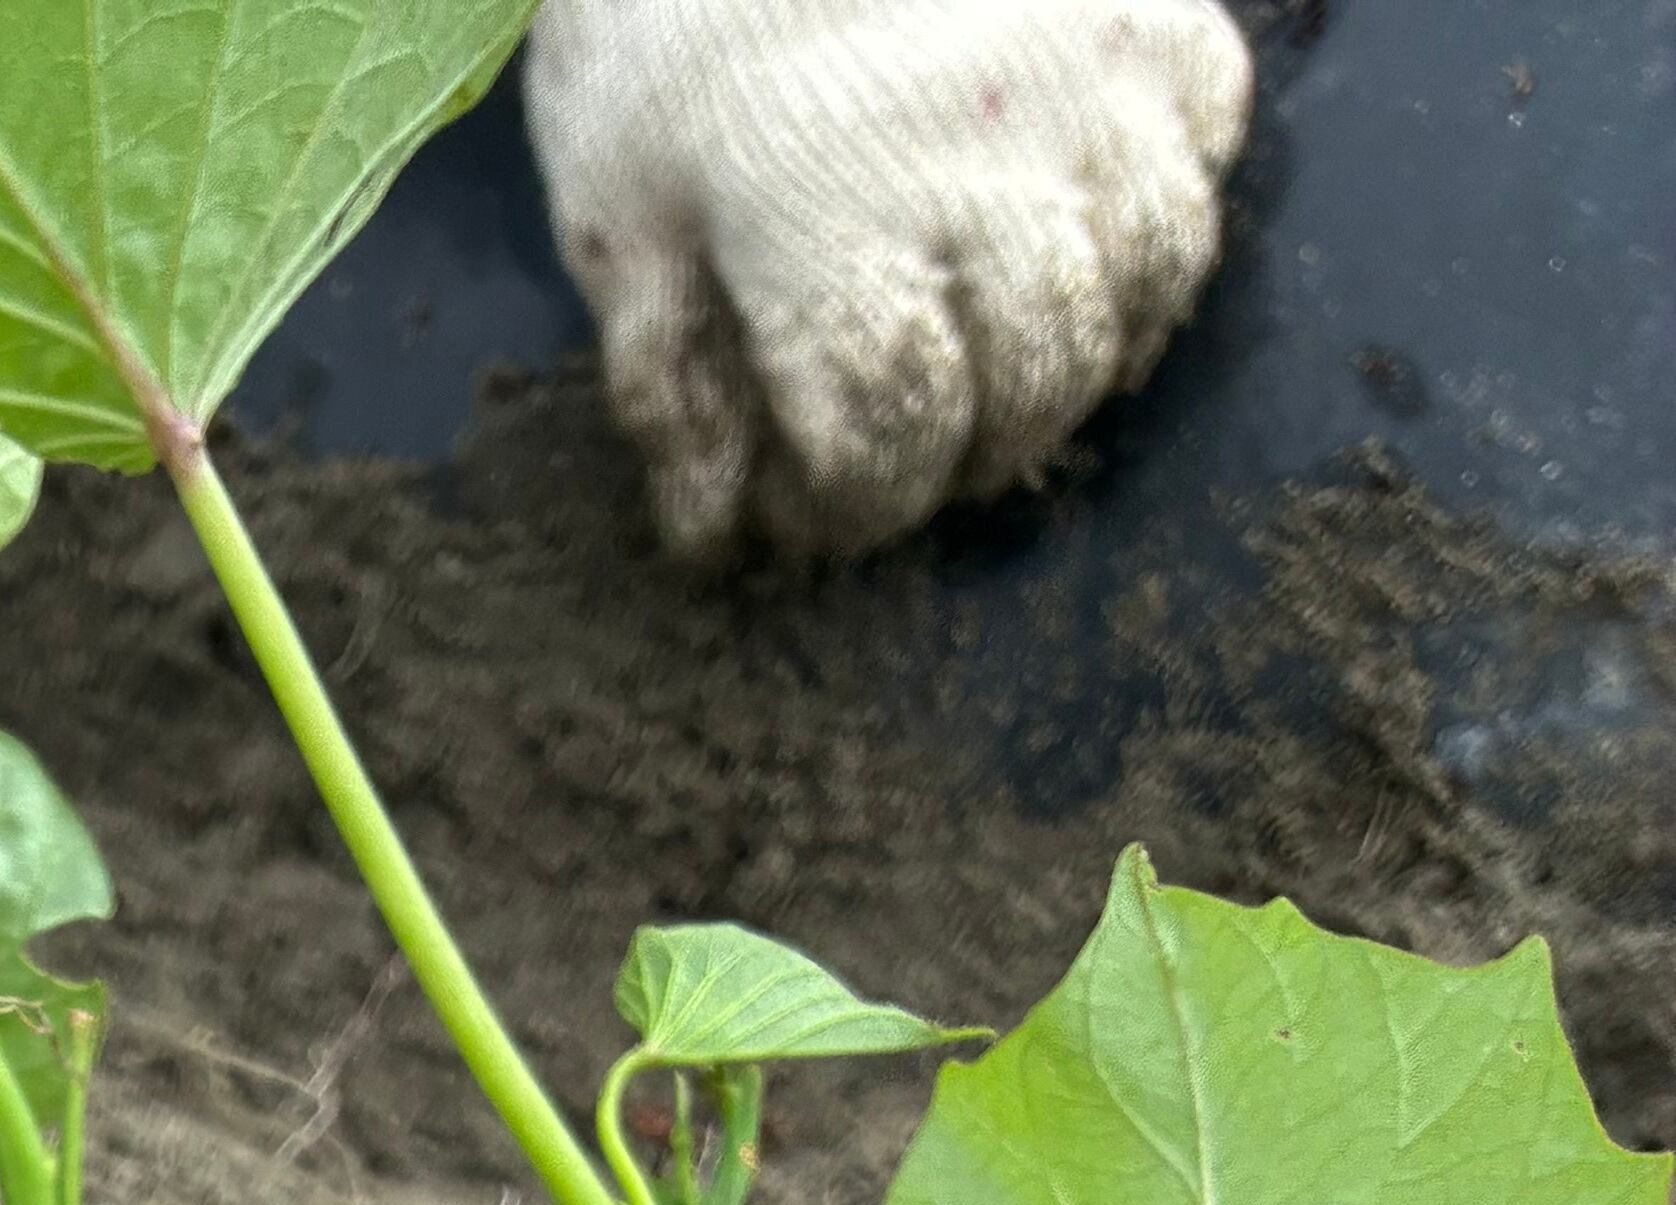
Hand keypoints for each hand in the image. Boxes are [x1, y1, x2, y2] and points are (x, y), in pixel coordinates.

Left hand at [526, 0, 1252, 562]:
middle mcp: (983, 161)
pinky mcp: (1152, 7)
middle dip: (972, 447)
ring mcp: (1088, 77)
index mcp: (829, 223)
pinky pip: (1209, 143)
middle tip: (919, 442)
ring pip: (1147, 279)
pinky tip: (1092, 238)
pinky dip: (1163, 215)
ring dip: (1085, 354)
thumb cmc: (666, 23)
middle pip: (1032, 380)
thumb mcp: (618, 204)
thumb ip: (673, 371)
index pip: (888, 436)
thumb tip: (717, 528)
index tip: (821, 502)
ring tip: (1013, 360)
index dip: (857, 504)